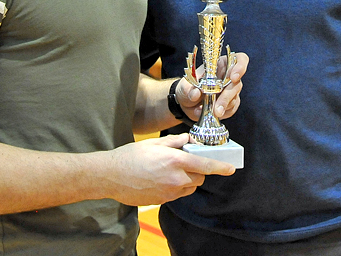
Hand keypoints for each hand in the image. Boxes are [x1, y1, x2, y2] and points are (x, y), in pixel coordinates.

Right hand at [104, 134, 235, 205]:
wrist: (110, 176)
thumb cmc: (130, 156)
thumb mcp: (154, 142)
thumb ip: (174, 141)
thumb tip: (188, 140)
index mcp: (175, 160)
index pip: (205, 165)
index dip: (220, 167)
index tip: (230, 169)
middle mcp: (175, 178)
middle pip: (199, 177)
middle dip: (199, 170)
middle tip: (187, 161)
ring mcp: (169, 192)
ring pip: (190, 187)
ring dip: (189, 179)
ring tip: (174, 170)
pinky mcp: (162, 200)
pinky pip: (178, 194)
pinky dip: (178, 187)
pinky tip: (164, 179)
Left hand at [177, 52, 247, 120]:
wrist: (186, 104)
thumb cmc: (188, 89)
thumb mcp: (184, 86)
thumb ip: (189, 89)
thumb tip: (196, 94)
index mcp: (220, 64)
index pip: (239, 59)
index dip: (240, 66)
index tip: (233, 77)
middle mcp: (228, 76)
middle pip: (237, 83)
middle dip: (227, 97)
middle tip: (216, 108)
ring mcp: (231, 91)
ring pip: (234, 98)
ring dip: (221, 107)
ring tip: (206, 112)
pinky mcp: (230, 104)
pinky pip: (231, 110)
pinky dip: (220, 114)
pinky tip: (209, 114)